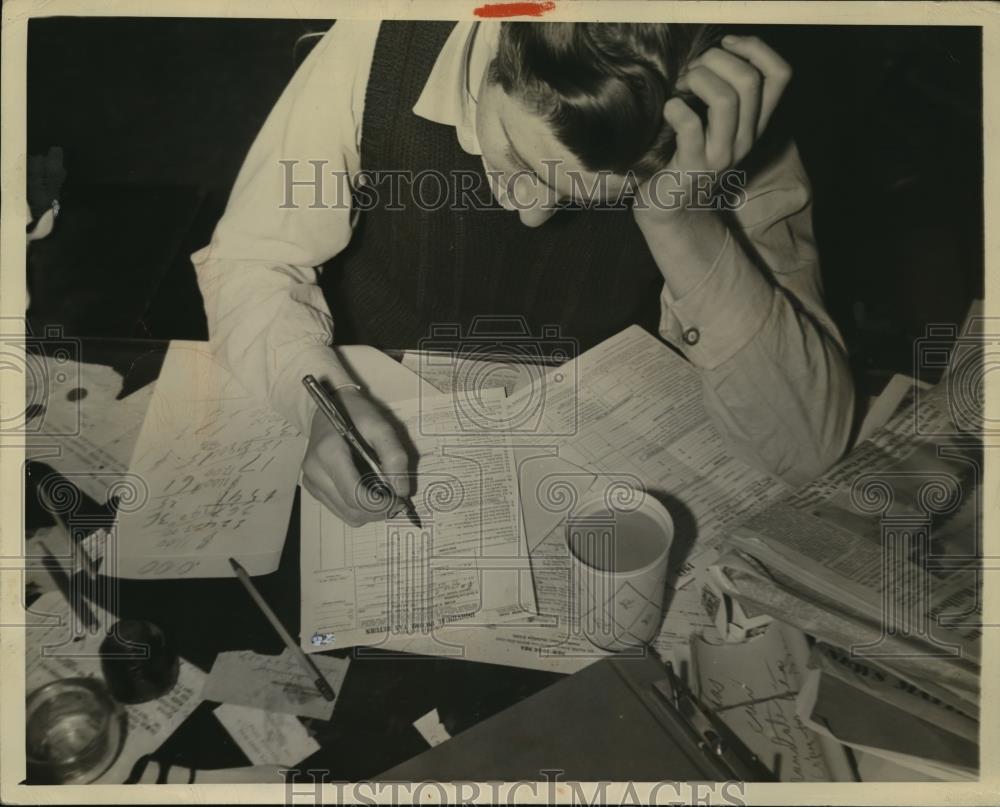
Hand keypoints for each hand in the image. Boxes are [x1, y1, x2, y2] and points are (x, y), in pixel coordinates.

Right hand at [301, 388, 411, 525]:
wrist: (329, 408)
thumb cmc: (357, 415)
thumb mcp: (381, 426)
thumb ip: (394, 456)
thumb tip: (401, 490)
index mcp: (329, 453)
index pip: (354, 495)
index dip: (380, 504)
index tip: (398, 499)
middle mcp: (315, 471)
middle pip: (351, 510)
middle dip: (377, 510)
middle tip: (395, 499)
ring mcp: (311, 482)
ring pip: (346, 515)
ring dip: (369, 512)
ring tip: (383, 495)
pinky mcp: (313, 488)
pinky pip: (339, 509)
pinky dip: (357, 507)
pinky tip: (367, 491)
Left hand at [633, 35, 791, 224]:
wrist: (673, 207)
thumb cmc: (691, 154)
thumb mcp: (720, 125)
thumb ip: (728, 93)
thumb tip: (719, 49)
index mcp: (756, 124)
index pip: (781, 75)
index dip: (757, 48)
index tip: (727, 43)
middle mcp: (746, 138)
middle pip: (750, 81)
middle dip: (719, 60)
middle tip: (695, 68)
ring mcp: (722, 154)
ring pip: (726, 99)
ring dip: (700, 79)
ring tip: (683, 84)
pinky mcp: (694, 166)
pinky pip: (690, 126)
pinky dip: (676, 108)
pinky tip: (669, 108)